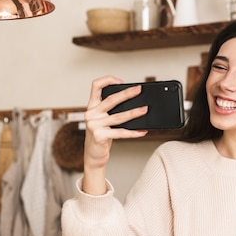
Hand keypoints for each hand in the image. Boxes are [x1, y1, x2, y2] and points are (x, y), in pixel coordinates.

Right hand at [82, 76, 148, 194]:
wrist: (93, 155)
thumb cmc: (100, 135)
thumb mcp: (102, 120)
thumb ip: (111, 111)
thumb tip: (134, 104)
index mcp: (92, 106)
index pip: (96, 86)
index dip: (107, 80)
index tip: (121, 81)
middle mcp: (91, 114)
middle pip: (111, 100)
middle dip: (126, 94)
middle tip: (138, 90)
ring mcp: (94, 125)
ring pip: (118, 116)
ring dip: (134, 113)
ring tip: (144, 110)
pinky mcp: (99, 136)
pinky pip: (120, 132)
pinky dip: (133, 132)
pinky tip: (142, 131)